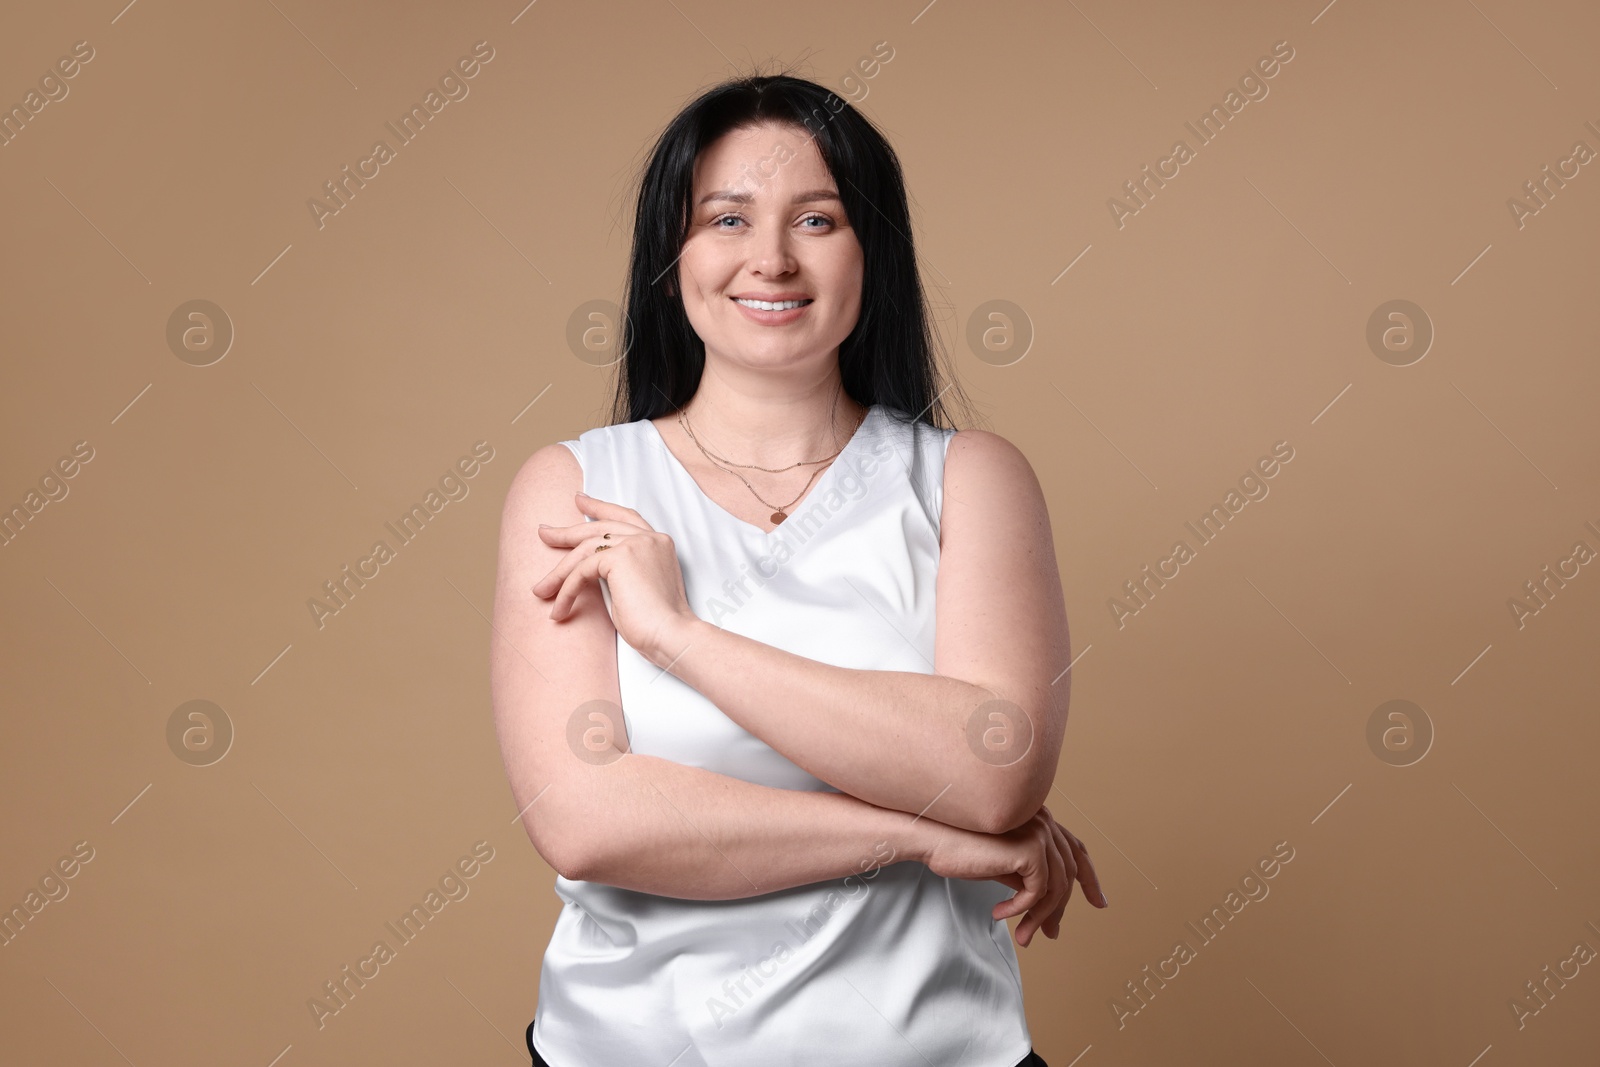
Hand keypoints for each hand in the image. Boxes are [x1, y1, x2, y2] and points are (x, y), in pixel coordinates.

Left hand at [532, 492, 699, 664]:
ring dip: (558, 573)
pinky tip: (559, 610)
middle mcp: (649, 538)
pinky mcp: (620, 558)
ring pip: (585, 550)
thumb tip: (590, 571)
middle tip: (545, 533)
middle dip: (567, 531)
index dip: (600, 508)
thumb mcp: (638, 588)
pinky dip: (566, 591)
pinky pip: (581, 570)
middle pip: (599, 528)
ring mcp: (635, 544)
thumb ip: (621, 571)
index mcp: (658, 542)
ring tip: (540, 590)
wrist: (672, 635)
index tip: (580, 501)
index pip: (624, 517)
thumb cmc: (658, 624)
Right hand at [921, 805, 1106, 947]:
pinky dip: (1022, 909)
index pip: (1075, 849)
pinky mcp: (1030, 848)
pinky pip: (1038, 891)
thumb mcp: (1002, 865)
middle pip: (1070, 871)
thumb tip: (1051, 909)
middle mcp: (1044, 820)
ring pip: (1056, 887)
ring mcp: (1039, 832)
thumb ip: (1028, 877)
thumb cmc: (960, 850)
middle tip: (1052, 935)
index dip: (1090, 877)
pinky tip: (999, 914)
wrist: (933, 837)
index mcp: (1038, 819)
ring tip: (1022, 936)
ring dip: (1039, 917)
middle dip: (1062, 908)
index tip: (1098, 902)